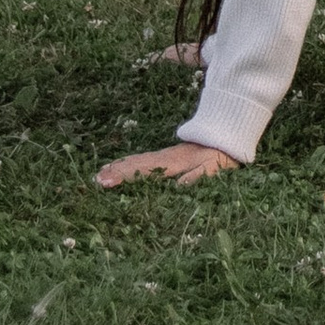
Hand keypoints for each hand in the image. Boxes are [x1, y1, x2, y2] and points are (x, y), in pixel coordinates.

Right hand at [96, 141, 239, 186]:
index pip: (144, 170)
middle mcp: (165, 157)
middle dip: (116, 172)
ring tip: (101, 172)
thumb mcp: (215, 168)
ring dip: (119, 166)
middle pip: (136, 164)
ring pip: (138, 160)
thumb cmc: (222, 156)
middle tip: (95, 180)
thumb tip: (178, 189)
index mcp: (173, 162)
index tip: (106, 182)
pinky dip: (129, 162)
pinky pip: (144, 160)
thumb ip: (198, 177)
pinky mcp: (168, 156)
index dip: (125, 176)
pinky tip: (121, 165)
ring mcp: (165, 155)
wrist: (229, 136)